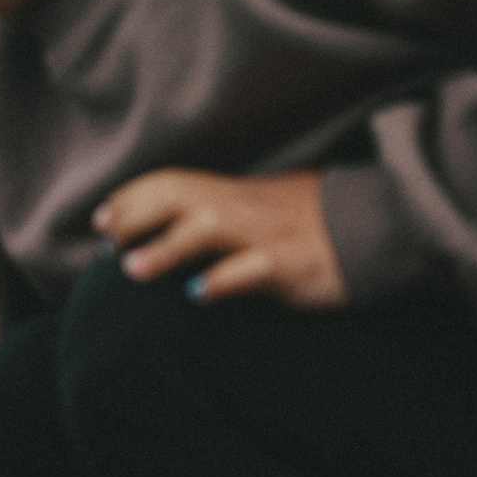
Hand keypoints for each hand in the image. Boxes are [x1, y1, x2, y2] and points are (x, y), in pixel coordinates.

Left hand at [92, 166, 347, 309]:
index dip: (132, 197)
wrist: (375, 226)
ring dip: (168, 246)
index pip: (172, 182)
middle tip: (105, 242)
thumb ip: (221, 217)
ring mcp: (267, 233)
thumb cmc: (313, 222)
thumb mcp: (263, 211)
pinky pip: (253, 268)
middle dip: (135, 214)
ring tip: (132, 269)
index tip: (101, 220)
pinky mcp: (291, 263)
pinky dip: (223, 280)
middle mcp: (245, 205)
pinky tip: (199, 295)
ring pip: (209, 226)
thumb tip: (172, 235)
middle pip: (179, 194)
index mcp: (236, 192)